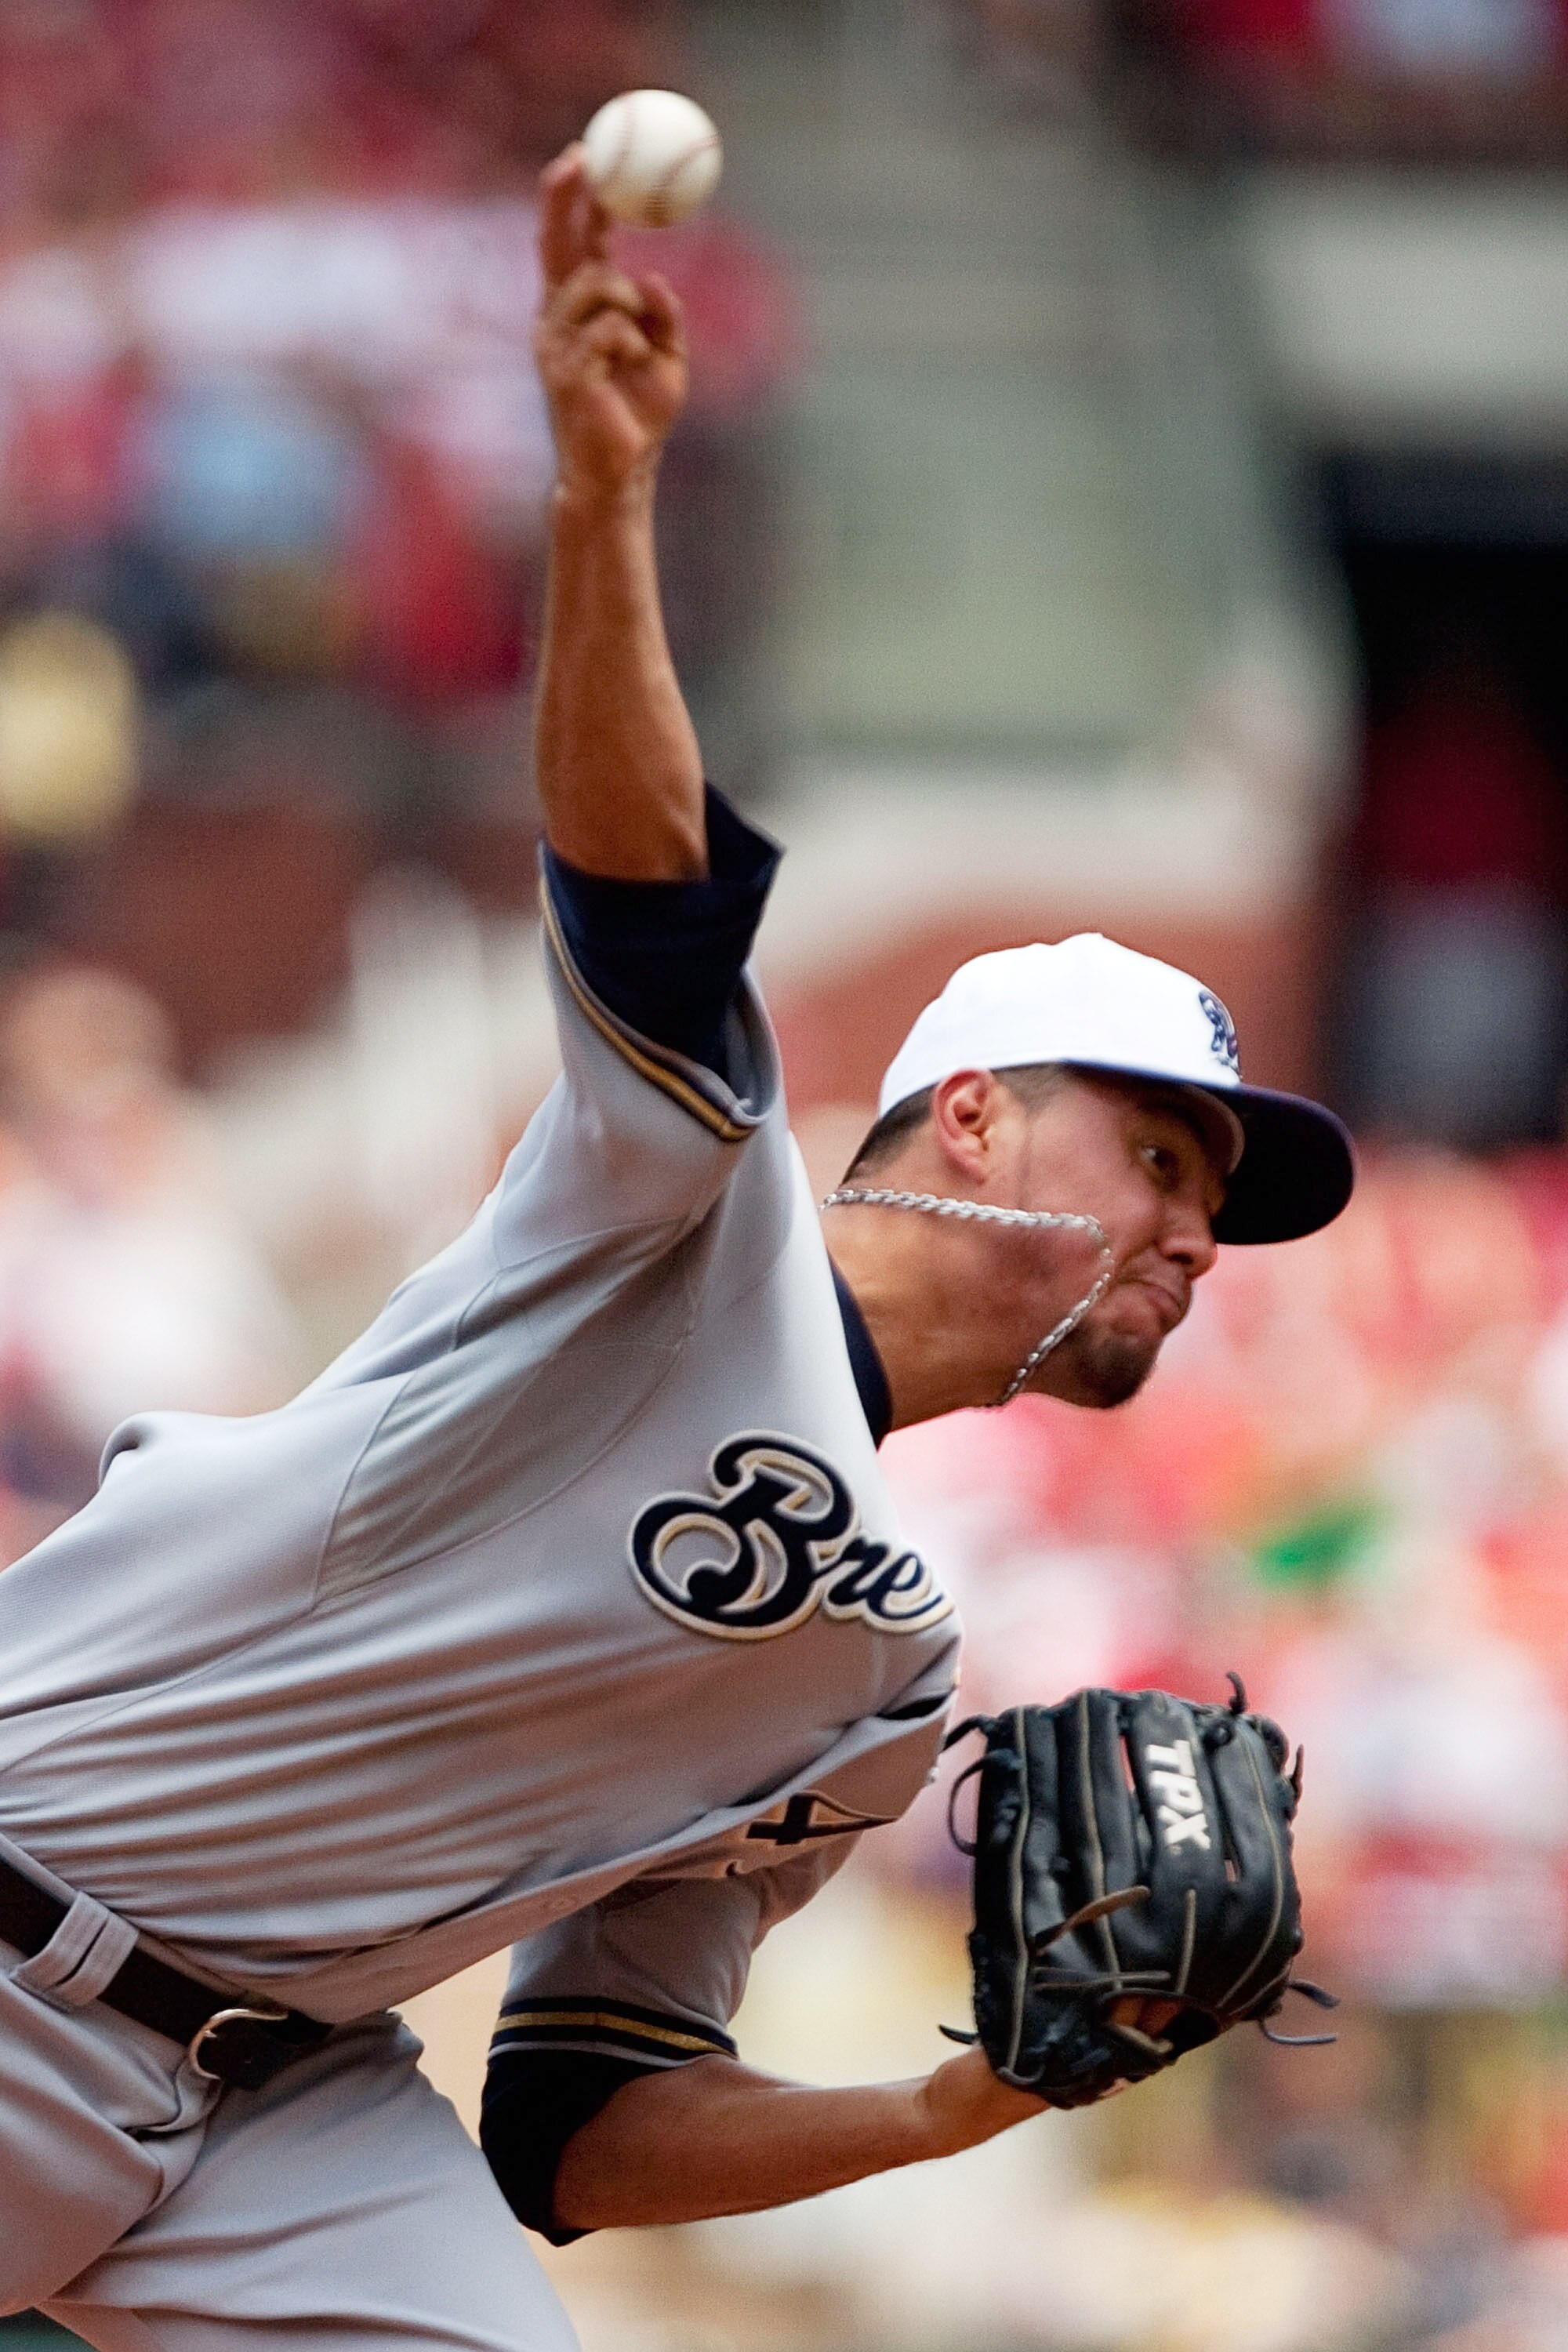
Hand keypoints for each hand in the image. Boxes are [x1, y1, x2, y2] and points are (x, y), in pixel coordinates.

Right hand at [534, 146, 687, 498]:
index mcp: (581, 310)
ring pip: (596, 282)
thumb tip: (654, 274)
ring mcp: (556, 343)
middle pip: (556, 243)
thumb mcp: (668, 358)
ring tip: (637, 347)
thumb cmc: (639, 417)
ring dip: (628, 301)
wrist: (620, 474)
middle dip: (563, 196)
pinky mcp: (564, 370)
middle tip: (579, 158)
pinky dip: (631, 343)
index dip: (580, 200)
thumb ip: (664, 316)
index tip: (588, 155)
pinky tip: (628, 368)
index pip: (577, 244)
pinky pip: (610, 328)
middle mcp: (558, 318)